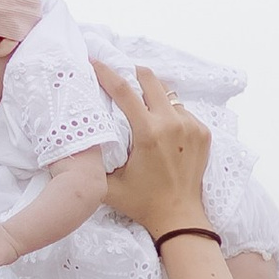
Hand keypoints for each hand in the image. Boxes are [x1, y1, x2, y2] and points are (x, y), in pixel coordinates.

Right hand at [94, 60, 213, 238]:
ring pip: (168, 94)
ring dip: (152, 94)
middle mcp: (172, 124)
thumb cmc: (142, 202)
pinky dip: (169, 113)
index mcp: (148, 133)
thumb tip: (76, 139)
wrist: (179, 216)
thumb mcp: (108, 186)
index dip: (106, 72)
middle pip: (150, 79)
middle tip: (121, 78)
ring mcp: (191, 126)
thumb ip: (91, 162)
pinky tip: (161, 128)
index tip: (95, 61)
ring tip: (141, 105)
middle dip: (132, 73)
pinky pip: (182, 111)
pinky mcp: (203, 132)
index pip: (123, 90)